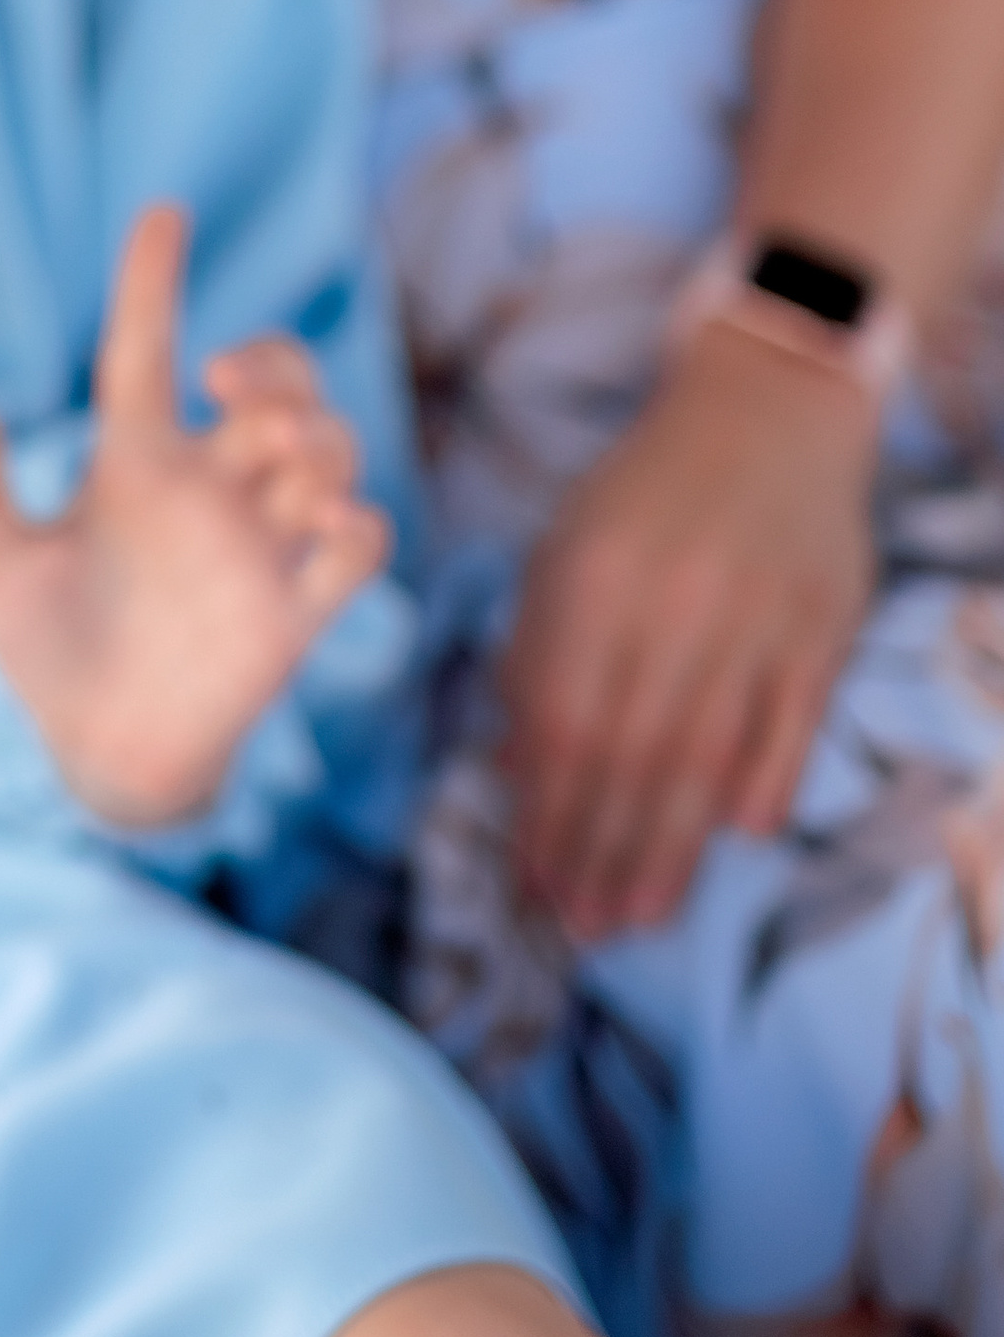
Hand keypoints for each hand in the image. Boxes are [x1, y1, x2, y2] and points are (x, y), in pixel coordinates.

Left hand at [0, 204, 389, 828]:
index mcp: (134, 464)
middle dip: (277, 363)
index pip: (146, 347)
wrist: (98, 757)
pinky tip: (324, 523)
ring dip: (317, 436)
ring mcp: (257, 547)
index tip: (162, 215)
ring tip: (277, 462)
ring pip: (329, 450)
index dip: (153, 279)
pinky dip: (357, 523)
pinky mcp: (293, 613)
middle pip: (276, 386)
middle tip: (230, 387)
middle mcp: (207, 492)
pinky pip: (360, 546)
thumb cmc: (50, 655)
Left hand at [502, 320, 877, 941]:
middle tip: (583, 926)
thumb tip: (514, 770)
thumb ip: (538, 655)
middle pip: (631, 755)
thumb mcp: (565, 550)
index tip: (531, 877)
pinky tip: (733, 839)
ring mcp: (753, 619)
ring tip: (639, 915)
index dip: (544, 811)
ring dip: (669, 848)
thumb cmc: (645, 496)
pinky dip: (762, 787)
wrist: (765, 409)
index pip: (561, 722)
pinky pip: (790, 729)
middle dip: (600, 852)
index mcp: (592, 577)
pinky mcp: (822, 628)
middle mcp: (671, 603)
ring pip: (707, 758)